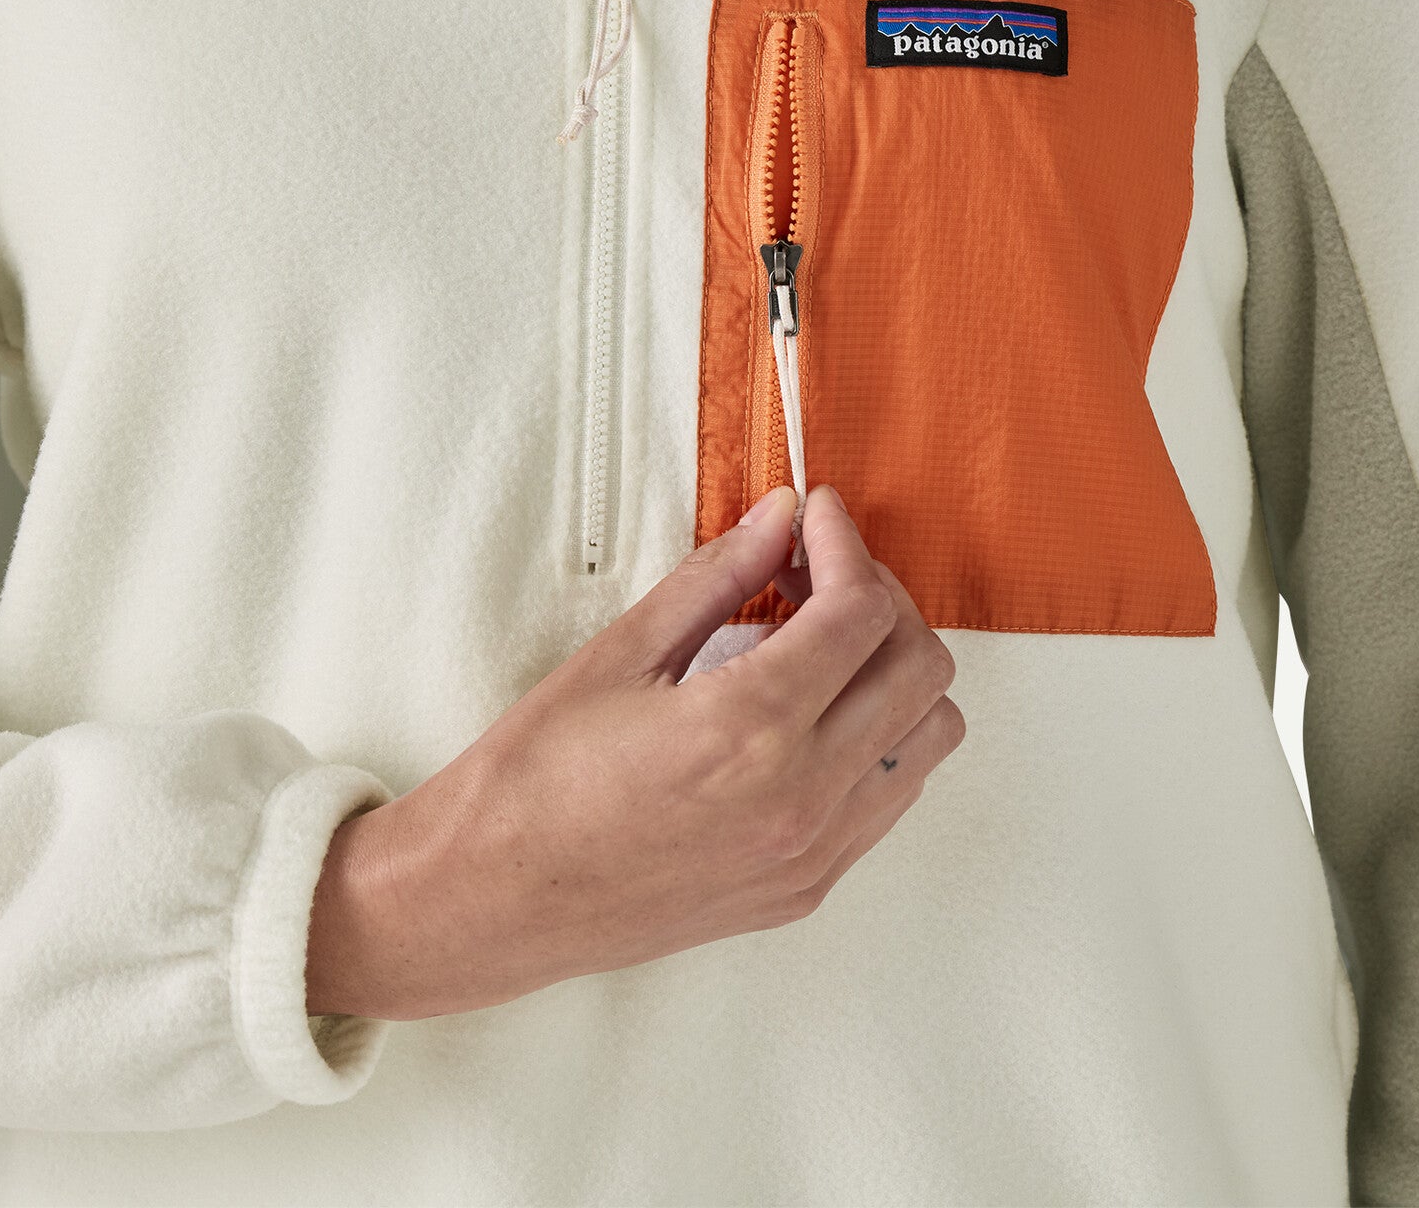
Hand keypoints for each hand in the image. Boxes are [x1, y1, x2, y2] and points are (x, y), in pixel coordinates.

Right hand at [305, 484, 963, 1019]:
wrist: (487, 903)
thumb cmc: (533, 780)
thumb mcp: (621, 654)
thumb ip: (718, 577)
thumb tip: (780, 515)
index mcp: (749, 729)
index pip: (861, 610)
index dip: (845, 543)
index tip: (815, 516)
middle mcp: (800, 798)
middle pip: (921, 665)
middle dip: (881, 597)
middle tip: (814, 572)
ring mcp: (812, 852)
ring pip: (930, 733)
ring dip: (893, 670)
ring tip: (818, 643)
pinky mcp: (807, 887)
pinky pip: (894, 795)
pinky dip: (880, 734)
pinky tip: (813, 711)